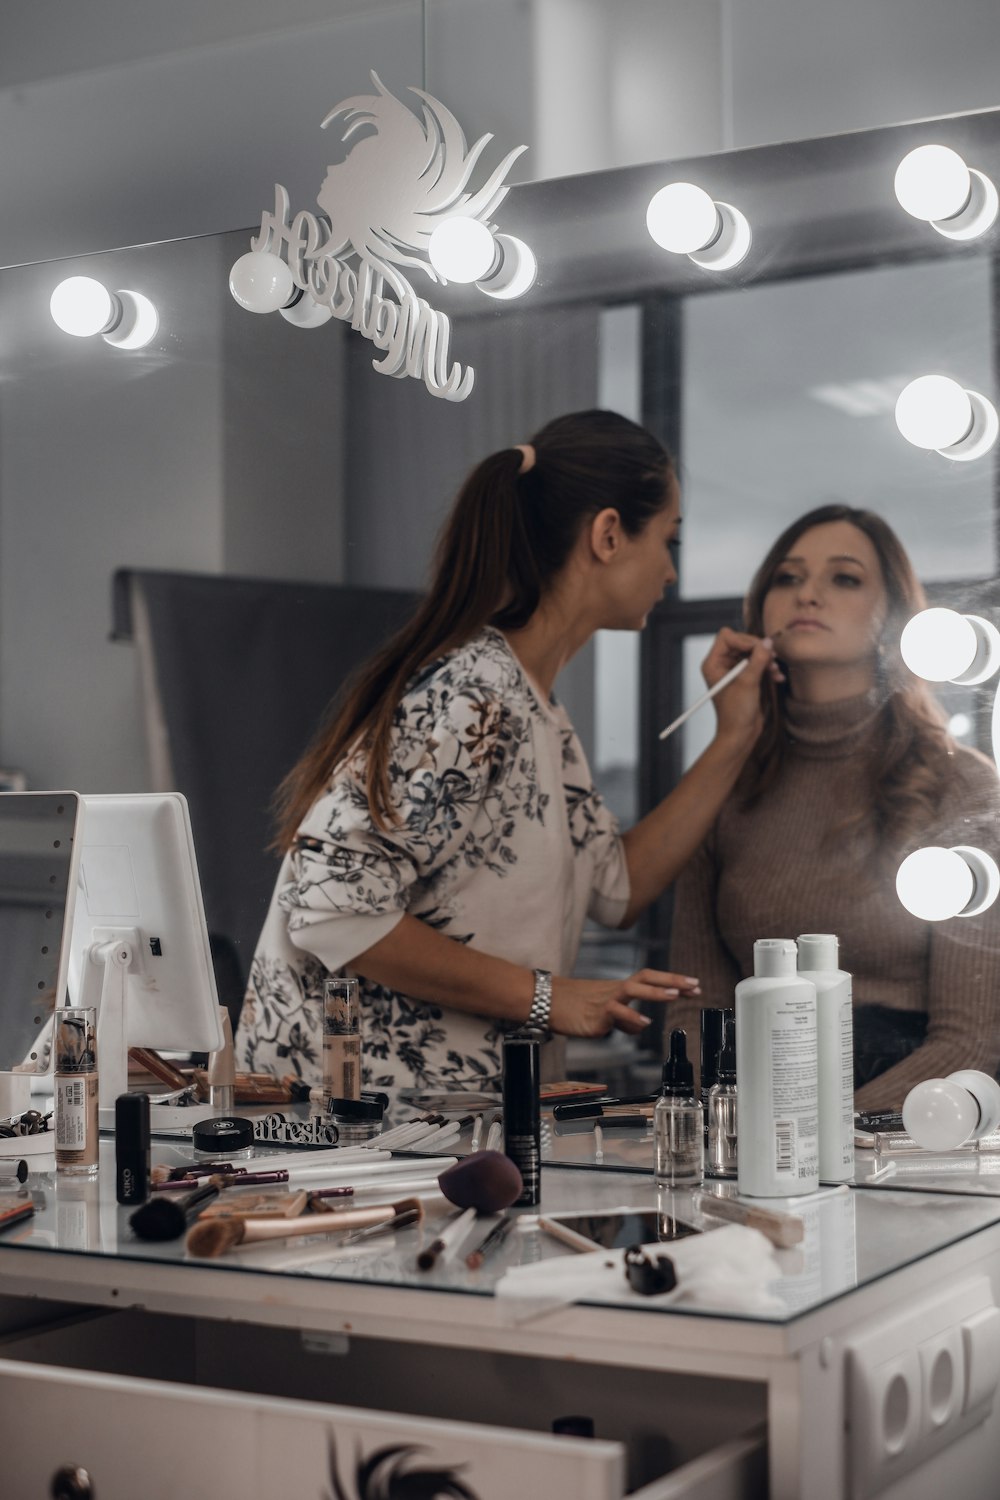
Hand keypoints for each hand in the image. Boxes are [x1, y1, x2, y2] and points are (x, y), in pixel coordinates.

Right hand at [549, 969, 700, 1037]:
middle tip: (695, 985)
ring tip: (676, 995)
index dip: (671, 980)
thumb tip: (639, 1026)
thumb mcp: (603, 1012)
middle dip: (672, 980)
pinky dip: (631, 1018)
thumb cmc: (571, 1005)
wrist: (544, 1001)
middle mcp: (615, 990)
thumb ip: (623, 1019)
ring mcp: (605, 1001)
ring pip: (633, 990)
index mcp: (618, 988)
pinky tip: (643, 1023)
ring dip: (656, 992)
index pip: (649, 979)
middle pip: (646, 978)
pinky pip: (615, 1013)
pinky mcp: (595, 1015)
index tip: (693, 984)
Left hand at [701, 627, 781, 743]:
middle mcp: (721, 664)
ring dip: (766, 660)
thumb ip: (758, 660)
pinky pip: (758, 663)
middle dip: (758, 649)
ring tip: (775, 671)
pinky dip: (768, 668)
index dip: (744, 640)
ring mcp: (733, 670)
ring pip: (752, 651)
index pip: (727, 637)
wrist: (741, 734)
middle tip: (771, 659)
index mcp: (713, 663)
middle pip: (741, 641)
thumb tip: (768, 642)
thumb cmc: (736, 713)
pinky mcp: (745, 677)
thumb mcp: (747, 683)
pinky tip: (777, 678)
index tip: (758, 650)